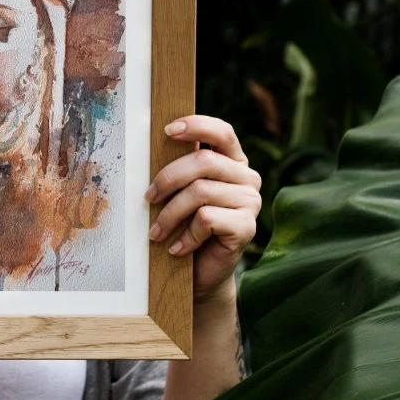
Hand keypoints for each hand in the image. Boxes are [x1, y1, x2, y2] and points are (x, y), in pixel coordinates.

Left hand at [145, 115, 260, 303]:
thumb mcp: (179, 192)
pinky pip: (207, 218)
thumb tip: (155, 142)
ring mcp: (251, 202)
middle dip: (167, 178)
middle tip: (148, 198)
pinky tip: (178, 247)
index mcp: (232, 162)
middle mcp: (247, 178)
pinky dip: (185, 234)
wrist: (200, 273)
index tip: (167, 130)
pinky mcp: (248, 227)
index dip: (197, 125)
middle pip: (203, 161)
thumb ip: (178, 168)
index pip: (222, 132)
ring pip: (200, 191)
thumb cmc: (185, 226)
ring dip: (169, 214)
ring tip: (156, 232)